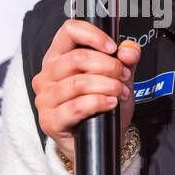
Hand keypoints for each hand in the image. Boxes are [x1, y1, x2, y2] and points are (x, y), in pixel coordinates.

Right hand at [31, 20, 141, 162]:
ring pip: (79, 83)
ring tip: (120, 92)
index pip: (69, 31)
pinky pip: (76, 107)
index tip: (112, 48)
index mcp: (57, 57)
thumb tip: (129, 51)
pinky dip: (99, 103)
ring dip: (108, 86)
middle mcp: (46, 75)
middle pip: (78, 59)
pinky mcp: (49, 120)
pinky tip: (110, 104)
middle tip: (124, 76)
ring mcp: (45, 99)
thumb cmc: (103, 106)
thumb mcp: (118, 79)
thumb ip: (126, 61)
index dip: (93, 35)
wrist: (99, 142)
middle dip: (109, 66)